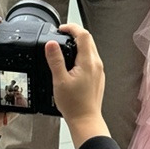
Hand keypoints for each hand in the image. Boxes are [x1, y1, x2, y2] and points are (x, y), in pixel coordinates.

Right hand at [45, 24, 109, 147]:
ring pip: (90, 49)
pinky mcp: (98, 76)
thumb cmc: (74, 104)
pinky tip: (72, 61)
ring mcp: (99, 70)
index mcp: (88, 62)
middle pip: (88, 40)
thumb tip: (51, 44)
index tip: (62, 28)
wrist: (85, 120)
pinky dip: (82, 54)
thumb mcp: (59, 80)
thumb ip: (55, 60)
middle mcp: (96, 64)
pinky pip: (91, 58)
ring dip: (79, 43)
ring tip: (65, 46)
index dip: (72, 28)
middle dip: (75, 33)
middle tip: (62, 34)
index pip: (83, 35)